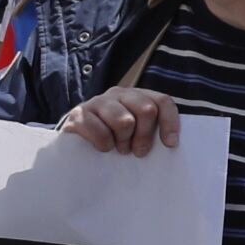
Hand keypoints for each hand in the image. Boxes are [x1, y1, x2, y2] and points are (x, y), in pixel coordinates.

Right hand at [58, 86, 182, 154]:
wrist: (73, 140)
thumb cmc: (110, 138)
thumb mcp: (134, 130)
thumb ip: (149, 128)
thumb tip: (171, 143)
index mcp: (135, 95)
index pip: (161, 101)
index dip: (169, 122)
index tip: (170, 144)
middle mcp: (117, 94)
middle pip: (146, 110)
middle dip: (145, 135)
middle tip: (138, 151)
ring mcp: (97, 102)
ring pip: (124, 121)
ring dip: (123, 141)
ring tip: (118, 148)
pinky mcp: (78, 114)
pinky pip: (101, 132)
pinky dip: (104, 145)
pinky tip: (102, 147)